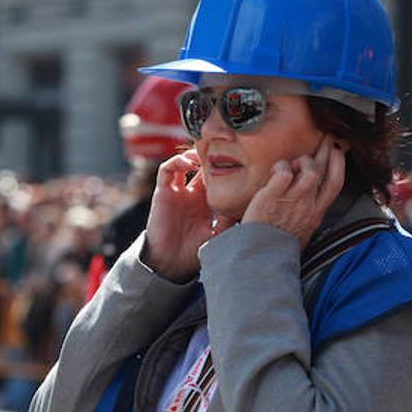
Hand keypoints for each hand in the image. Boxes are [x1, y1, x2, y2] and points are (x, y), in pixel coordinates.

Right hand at [142, 150, 228, 282]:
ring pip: (184, 163)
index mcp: (206, 202)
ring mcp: (177, 191)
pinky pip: (167, 170)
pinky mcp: (163, 192)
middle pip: (200, 166)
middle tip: (222, 148)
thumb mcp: (219, 233)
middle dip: (210, 156)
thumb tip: (249, 203)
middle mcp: (192, 194)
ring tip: (205, 153)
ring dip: (193, 155)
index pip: (216, 177)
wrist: (170, 263)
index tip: (238, 160)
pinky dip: (177, 162)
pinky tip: (189, 163)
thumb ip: (231, 218)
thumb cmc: (193, 252)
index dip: (225, 167)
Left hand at [241, 136, 345, 247]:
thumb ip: (308, 211)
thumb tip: (309, 198)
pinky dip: (280, 167)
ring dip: (302, 161)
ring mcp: (292, 200)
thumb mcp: (303, 229)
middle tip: (325, 135)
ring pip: (309, 169)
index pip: (336, 183)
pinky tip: (276, 171)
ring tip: (292, 164)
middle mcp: (308, 204)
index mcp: (317, 211)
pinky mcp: (273, 196)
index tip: (337, 151)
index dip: (339, 163)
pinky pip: (283, 172)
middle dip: (326, 148)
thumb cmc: (279, 243)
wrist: (263, 255)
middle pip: (323, 170)